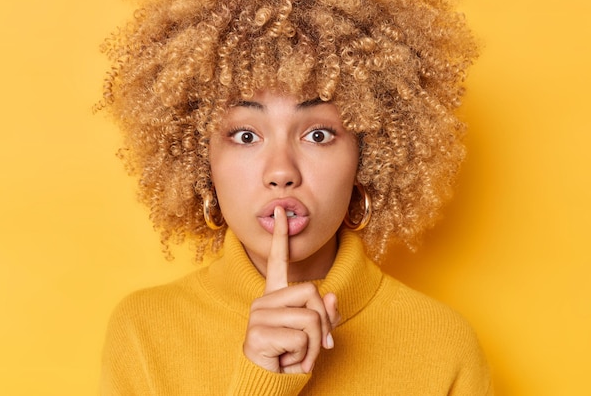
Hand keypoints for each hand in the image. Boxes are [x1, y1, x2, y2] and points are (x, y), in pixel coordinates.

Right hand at [243, 206, 339, 373]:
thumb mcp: (313, 335)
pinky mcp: (258, 333)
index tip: (280, 211)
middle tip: (316, 345)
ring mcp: (259, 315)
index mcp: (275, 296)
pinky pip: (301, 337)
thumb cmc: (290, 356)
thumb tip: (332, 297)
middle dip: (323, 322)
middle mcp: (264, 300)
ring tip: (300, 355)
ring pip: (311, 317)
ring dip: (316, 343)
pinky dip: (305, 355)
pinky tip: (289, 360)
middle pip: (312, 292)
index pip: (277, 260)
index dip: (280, 235)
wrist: (269, 382)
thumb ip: (325, 315)